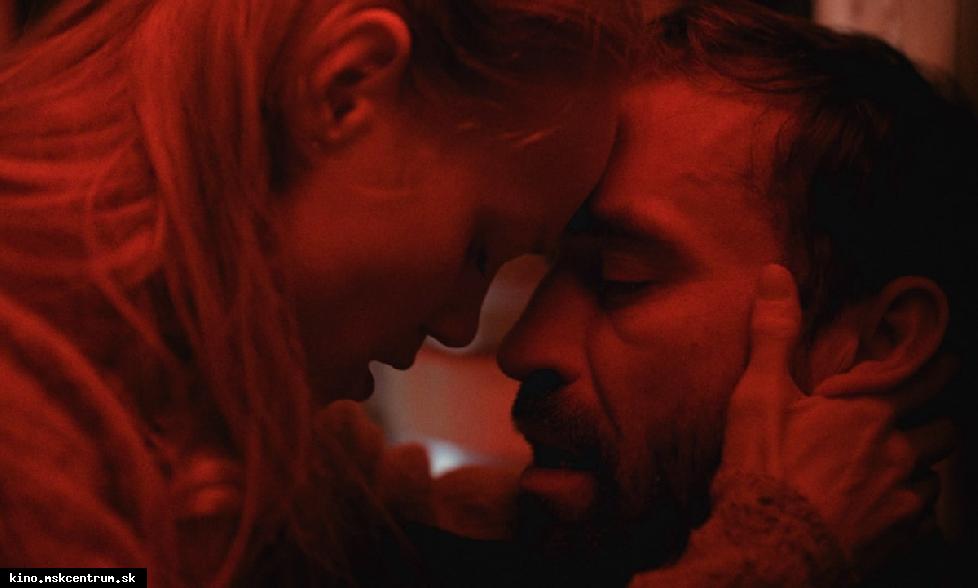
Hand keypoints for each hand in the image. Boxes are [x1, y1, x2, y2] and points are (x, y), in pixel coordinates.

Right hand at [720, 264, 955, 575]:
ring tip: (899, 468)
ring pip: (935, 477)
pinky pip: (923, 521)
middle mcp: (897, 452)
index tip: (944, 357)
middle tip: (918, 418)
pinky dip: (910, 512)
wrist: (772, 546)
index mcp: (869, 413)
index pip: (923, 377)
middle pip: (944, 430)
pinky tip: (888, 512)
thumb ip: (774, 334)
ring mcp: (901, 499)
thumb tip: (775, 274)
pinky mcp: (896, 539)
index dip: (937, 364)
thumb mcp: (760, 394)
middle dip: (935, 420)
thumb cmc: (766, 469)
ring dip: (921, 469)